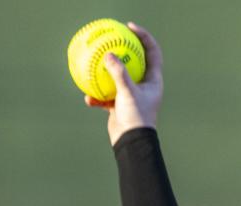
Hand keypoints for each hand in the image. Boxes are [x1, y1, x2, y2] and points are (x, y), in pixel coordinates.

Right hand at [84, 22, 163, 145]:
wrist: (132, 143)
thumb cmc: (136, 118)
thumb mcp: (127, 93)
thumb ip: (118, 73)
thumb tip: (108, 54)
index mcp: (153, 80)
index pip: (152, 52)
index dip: (144, 36)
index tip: (130, 27)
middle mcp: (143, 86)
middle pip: (134, 61)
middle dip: (122, 50)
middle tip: (111, 38)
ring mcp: (131, 96)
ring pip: (116, 79)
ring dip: (105, 74)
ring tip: (94, 65)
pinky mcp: (119, 106)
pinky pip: (105, 96)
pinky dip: (97, 96)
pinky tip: (88, 98)